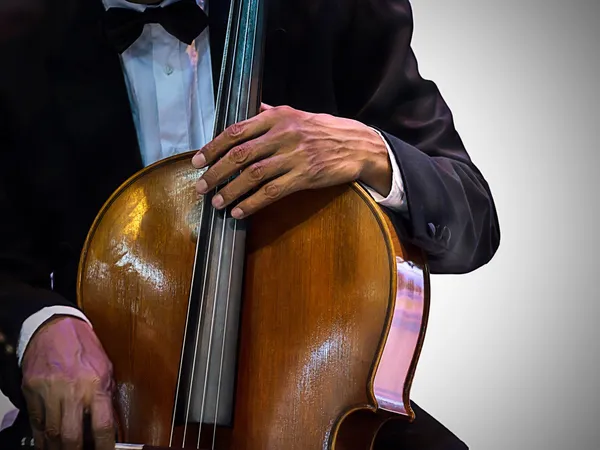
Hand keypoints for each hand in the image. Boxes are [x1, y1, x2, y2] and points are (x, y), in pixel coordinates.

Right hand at [21, 316, 114, 449]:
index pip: (102, 426)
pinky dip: (42, 437)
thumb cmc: (84, 345)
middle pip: (71, 437)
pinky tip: (48, 443)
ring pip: (51, 434)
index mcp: (96, 384)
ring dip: (58, 449)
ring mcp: (49, 392)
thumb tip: (109, 423)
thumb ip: (106, 396)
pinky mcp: (31, 392)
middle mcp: (72, 391)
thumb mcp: (106, 368)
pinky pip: (36, 423)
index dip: (105, 447)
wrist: (55, 326)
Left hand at [192, 103, 391, 218]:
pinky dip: (252, 203)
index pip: (236, 131)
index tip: (197, 160)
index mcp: (277, 116)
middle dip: (216, 172)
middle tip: (201, 186)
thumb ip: (270, 113)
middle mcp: (283, 134)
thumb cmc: (324, 130)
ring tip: (217, 202)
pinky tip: (239, 211)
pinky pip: (272, 192)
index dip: (213, 147)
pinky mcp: (304, 176)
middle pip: (240, 155)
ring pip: (253, 175)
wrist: (357, 145)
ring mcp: (294, 156)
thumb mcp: (297, 114)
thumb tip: (250, 110)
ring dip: (231, 191)